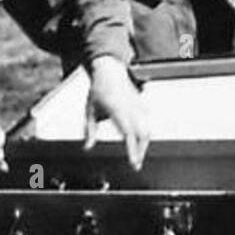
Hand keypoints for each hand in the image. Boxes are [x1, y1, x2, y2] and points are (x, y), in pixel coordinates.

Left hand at [85, 55, 150, 170]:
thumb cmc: (98, 90)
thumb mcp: (89, 111)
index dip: (132, 150)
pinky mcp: (140, 103)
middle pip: (143, 134)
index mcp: (117, 111)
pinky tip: (142, 140)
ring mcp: (137, 105)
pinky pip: (146, 121)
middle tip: (136, 164)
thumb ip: (90, 130)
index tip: (134, 162)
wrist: (109, 70)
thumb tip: (87, 147)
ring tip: (137, 154)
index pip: (128, 134)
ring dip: (144, 143)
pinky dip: (145, 132)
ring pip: (147, 128)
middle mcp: (130, 109)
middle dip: (141, 150)